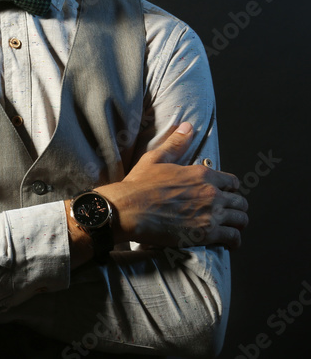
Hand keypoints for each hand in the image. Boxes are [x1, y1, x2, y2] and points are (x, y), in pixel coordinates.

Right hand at [96, 122, 248, 248]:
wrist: (129, 210)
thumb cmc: (139, 185)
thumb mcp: (155, 159)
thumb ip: (175, 144)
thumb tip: (187, 127)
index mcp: (202, 174)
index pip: (232, 181)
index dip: (230, 188)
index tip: (226, 193)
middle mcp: (212, 193)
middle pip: (240, 201)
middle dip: (237, 206)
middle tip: (230, 212)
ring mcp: (211, 214)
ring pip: (240, 219)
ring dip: (238, 223)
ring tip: (233, 227)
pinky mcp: (207, 233)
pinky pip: (233, 237)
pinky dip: (234, 240)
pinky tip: (230, 243)